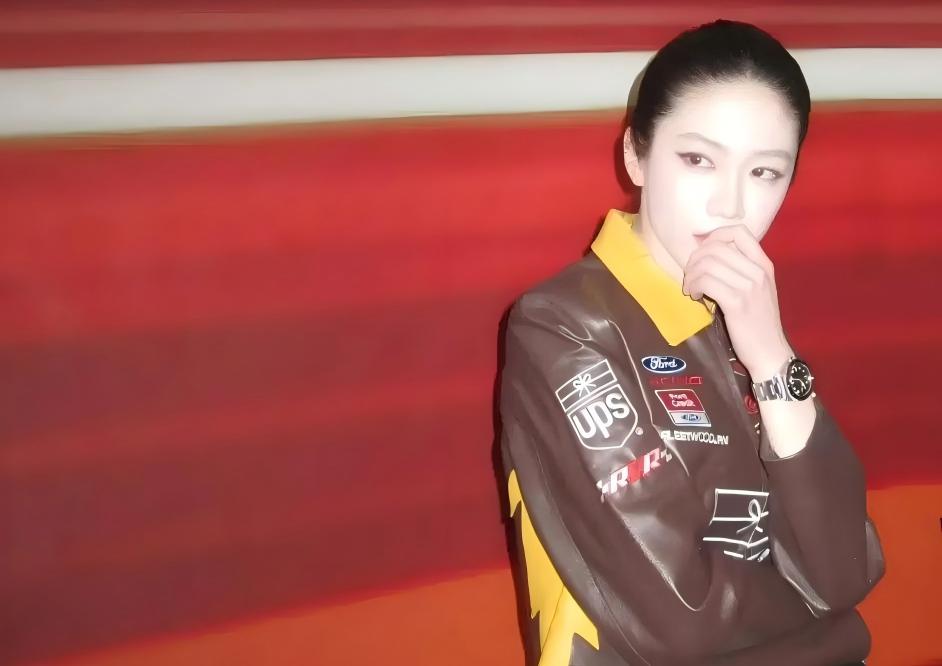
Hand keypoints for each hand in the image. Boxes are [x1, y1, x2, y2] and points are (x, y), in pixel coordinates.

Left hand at [681, 225, 790, 379]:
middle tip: (691, 276)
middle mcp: (758, 271)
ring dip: (691, 275)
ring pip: (707, 264)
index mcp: (764, 264)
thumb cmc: (758, 323)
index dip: (713, 236)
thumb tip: (707, 255)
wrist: (770, 352)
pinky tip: (695, 297)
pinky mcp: (737, 303)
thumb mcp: (756, 290)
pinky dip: (694, 287)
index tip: (701, 253)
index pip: (739, 231)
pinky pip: (706, 282)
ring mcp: (749, 286)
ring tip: (691, 289)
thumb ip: (739, 270)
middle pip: (716, 247)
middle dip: (695, 260)